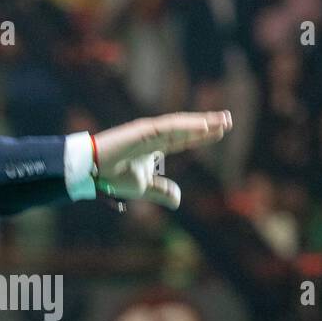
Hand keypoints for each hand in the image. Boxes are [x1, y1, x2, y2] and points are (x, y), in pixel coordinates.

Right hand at [92, 111, 230, 208]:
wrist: (93, 171)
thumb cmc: (113, 176)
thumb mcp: (143, 187)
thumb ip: (161, 191)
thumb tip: (178, 201)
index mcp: (155, 146)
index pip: (184, 139)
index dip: (202, 136)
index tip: (221, 132)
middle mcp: (155, 135)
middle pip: (187, 128)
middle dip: (208, 124)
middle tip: (228, 120)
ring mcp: (150, 131)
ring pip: (181, 125)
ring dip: (203, 121)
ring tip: (223, 120)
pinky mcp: (143, 129)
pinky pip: (170, 127)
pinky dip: (188, 126)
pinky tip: (205, 126)